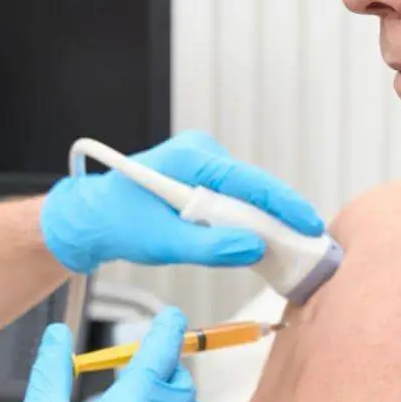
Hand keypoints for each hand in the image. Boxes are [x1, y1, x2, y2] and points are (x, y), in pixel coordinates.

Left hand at [39, 130, 324, 271]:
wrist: (91, 218)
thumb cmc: (117, 224)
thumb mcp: (163, 242)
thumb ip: (210, 246)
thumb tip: (255, 249)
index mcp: (190, 157)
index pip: (248, 181)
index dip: (283, 204)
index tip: (310, 223)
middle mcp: (201, 152)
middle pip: (254, 188)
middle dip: (278, 217)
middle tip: (306, 246)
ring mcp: (204, 162)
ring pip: (246, 196)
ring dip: (262, 223)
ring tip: (286, 249)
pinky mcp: (204, 177)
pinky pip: (235, 200)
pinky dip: (246, 222)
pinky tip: (257, 242)